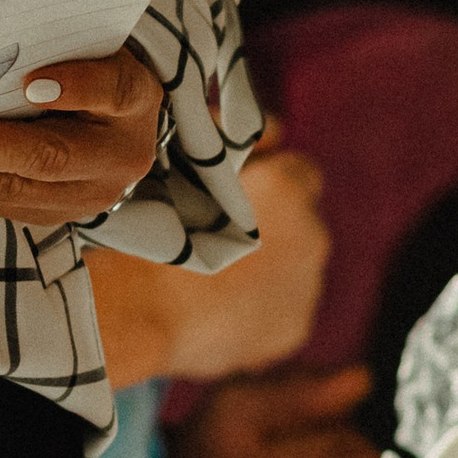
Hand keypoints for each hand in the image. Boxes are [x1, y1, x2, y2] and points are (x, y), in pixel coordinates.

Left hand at [0, 46, 161, 227]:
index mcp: (134, 97)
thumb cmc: (86, 63)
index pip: (112, 90)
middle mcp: (121, 154)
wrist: (114, 117)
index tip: (32, 83)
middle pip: (53, 156)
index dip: (75, 86)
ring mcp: (92, 193)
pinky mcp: (59, 213)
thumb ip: (46, 46)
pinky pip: (4, 205)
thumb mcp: (83, 44)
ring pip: (19, 190)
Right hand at [87, 143, 331, 390]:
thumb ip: (229, 139)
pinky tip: (222, 310)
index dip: (271, 179)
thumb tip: (270, 128)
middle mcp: (312, 235)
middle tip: (221, 235)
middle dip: (272, 226)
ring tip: (217, 278)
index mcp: (290, 190)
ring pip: (293, 268)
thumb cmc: (155, 228)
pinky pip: (282, 310)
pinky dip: (261, 309)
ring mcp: (308, 288)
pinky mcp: (295, 329)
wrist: (145, 312)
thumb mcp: (185, 163)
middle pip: (299, 223)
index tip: (243, 191)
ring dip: (268, 268)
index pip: (300, 172)